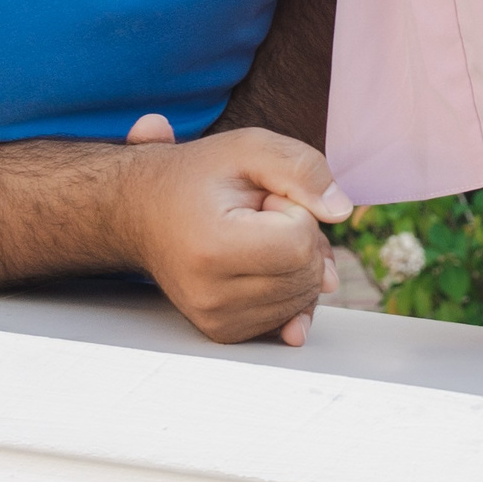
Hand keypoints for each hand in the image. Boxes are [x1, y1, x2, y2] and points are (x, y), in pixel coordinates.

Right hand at [118, 116, 348, 345]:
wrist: (141, 211)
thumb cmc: (197, 177)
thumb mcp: (250, 148)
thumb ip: (302, 169)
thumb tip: (341, 211)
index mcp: (213, 248)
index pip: (300, 243)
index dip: (295, 210)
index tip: (262, 199)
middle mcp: (211, 296)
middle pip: (307, 274)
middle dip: (300, 237)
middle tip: (257, 217)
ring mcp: (216, 320)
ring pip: (304, 298)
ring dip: (296, 263)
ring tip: (254, 236)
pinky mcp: (224, 332)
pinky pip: (289, 316)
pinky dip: (289, 288)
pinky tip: (265, 265)